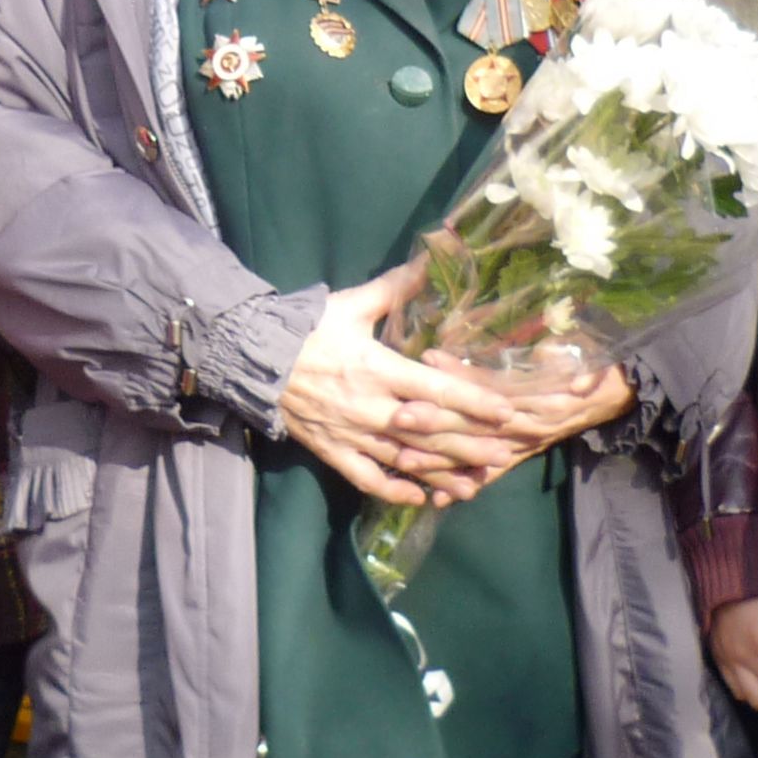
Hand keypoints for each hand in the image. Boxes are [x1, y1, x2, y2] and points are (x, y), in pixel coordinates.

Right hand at [278, 263, 518, 507]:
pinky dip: (394, 491)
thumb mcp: (351, 304)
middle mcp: (370, 407)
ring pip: (406, 460)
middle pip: (430, 432)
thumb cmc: (306, 328)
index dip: (473, 403)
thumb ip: (394, 288)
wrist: (252, 358)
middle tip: (505, 454)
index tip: (505, 412)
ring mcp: (351, 434)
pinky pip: (367, 478)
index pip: (436, 390)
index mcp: (378, 368)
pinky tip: (420, 499)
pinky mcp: (332, 451)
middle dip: (470, 445)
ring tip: (476, 485)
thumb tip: (431, 257)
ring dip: (442, 475)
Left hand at [401, 357, 632, 497]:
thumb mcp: (569, 352)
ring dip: (441, 458)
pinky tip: (438, 501)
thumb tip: (539, 348)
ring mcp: (521, 443)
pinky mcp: (520, 456)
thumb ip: (549, 354)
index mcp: (536, 392)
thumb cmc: (586, 364)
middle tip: (399, 416)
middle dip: (436, 420)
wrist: (614, 395)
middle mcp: (526, 423)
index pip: (491, 385)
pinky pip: (491, 475)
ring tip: (405, 460)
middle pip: (476, 422)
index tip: (427, 362)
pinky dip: (466, 487)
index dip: (460, 375)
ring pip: (477, 453)